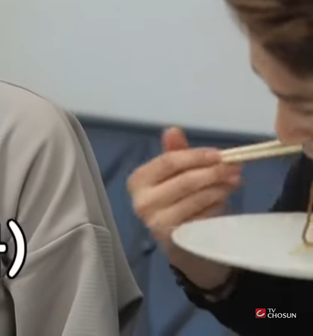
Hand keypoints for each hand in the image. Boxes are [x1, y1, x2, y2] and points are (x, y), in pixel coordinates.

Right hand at [127, 127, 241, 253]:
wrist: (181, 246)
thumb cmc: (176, 202)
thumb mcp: (174, 176)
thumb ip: (175, 153)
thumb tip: (172, 130)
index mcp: (139, 180)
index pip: (169, 161)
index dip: (197, 156)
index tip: (221, 154)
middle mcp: (142, 201)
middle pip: (185, 179)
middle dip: (214, 172)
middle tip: (236, 168)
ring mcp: (157, 222)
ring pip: (197, 198)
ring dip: (220, 188)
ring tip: (234, 182)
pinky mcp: (176, 238)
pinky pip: (204, 217)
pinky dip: (217, 207)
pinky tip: (222, 202)